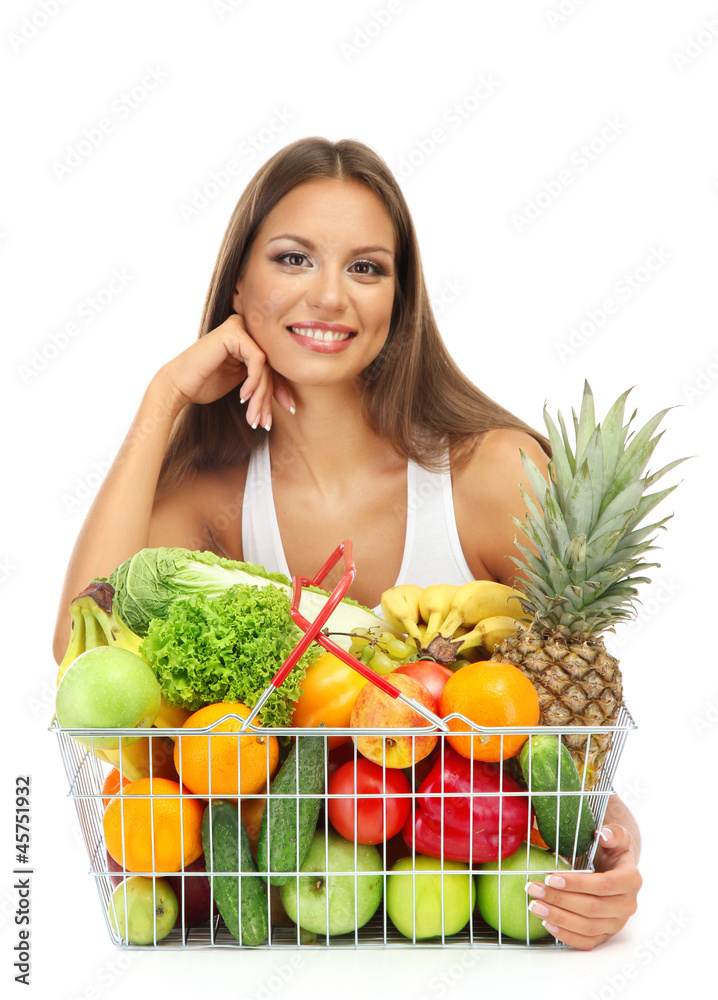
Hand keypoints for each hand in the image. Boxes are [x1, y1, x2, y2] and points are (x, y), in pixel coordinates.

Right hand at [156, 314, 293, 429]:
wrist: (177, 385)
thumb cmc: (205, 384)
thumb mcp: (243, 385)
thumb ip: (262, 383)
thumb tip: (290, 398)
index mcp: (248, 339)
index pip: (273, 365)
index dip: (280, 389)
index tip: (287, 409)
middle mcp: (245, 328)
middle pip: (271, 366)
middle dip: (268, 397)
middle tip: (264, 421)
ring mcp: (239, 327)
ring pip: (266, 365)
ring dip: (260, 395)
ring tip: (253, 417)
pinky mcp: (233, 332)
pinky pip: (258, 360)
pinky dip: (253, 381)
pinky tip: (242, 397)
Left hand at [524, 825, 641, 949]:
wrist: (614, 870)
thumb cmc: (610, 852)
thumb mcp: (615, 838)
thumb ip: (613, 833)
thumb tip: (603, 834)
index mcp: (631, 880)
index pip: (604, 885)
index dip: (577, 883)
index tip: (551, 877)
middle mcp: (628, 905)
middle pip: (592, 908)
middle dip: (559, 899)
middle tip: (534, 889)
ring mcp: (617, 923)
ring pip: (587, 927)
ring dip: (559, 917)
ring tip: (534, 905)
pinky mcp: (606, 935)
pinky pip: (587, 942)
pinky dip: (567, 936)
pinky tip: (547, 923)